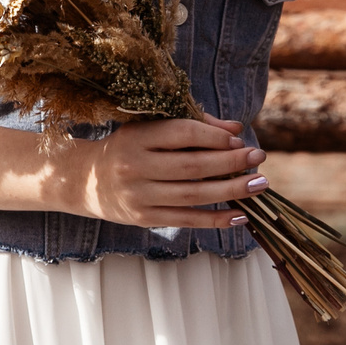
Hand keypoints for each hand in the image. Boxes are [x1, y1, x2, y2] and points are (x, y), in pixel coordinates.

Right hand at [65, 108, 266, 230]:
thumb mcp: (150, 127)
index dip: (214, 137)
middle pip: (192, 167)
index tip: (239, 141)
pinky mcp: (144, 219)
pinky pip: (186, 220)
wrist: (86, 180)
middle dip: (230, 164)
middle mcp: (135, 167)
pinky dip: (215, 219)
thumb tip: (235, 131)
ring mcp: (139, 196)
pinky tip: (240, 215)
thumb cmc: (129, 146)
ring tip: (258, 185)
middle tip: (259, 159)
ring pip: (193, 196)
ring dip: (230, 192)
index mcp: (137, 137)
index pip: (182, 134)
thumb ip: (192, 124)